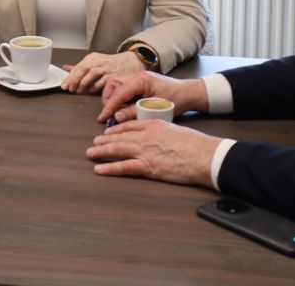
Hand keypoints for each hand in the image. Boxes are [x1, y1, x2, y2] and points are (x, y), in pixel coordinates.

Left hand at [60, 50, 145, 93]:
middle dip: (75, 79)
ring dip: (84, 83)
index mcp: (93, 58)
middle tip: (69, 89)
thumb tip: (64, 68)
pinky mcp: (116, 74)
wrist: (131, 61)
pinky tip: (92, 91)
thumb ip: (80, 67)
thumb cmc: (110, 64)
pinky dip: (97, 86)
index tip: (64, 85)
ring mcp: (108, 67)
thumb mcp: (94, 63)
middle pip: (84, 68)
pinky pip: (104, 80)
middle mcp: (99, 61)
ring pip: (93, 73)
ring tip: (79, 91)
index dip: (70, 77)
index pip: (78, 66)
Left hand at [86, 119, 219, 186]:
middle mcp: (145, 136)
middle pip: (119, 137)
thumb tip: (155, 137)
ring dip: (101, 151)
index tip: (107, 132)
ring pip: (117, 149)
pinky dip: (109, 168)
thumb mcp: (174, 130)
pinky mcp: (148, 166)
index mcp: (153, 125)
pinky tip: (100, 169)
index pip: (129, 126)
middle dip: (104, 140)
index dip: (115, 130)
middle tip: (94, 142)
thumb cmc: (195, 144)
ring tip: (91, 153)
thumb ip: (161, 132)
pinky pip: (124, 167)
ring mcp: (145, 151)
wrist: (203, 155)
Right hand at [97, 71, 207, 123]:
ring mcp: (138, 77)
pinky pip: (124, 86)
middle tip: (108, 113)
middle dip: (108, 98)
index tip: (102, 118)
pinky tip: (123, 107)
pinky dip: (120, 95)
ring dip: (112, 96)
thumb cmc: (176, 100)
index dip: (109, 107)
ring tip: (115, 111)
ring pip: (116, 83)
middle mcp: (137, 75)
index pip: (118, 93)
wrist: (189, 93)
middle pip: (113, 83)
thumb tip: (116, 117)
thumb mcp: (154, 109)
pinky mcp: (140, 81)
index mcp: (141, 80)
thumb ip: (134, 112)